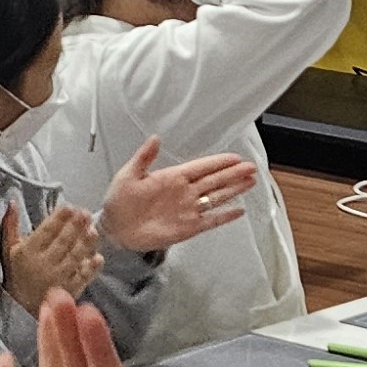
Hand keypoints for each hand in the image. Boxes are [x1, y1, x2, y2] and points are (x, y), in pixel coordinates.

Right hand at [2, 201, 101, 311]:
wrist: (20, 307)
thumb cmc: (16, 274)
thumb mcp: (8, 249)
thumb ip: (10, 225)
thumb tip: (12, 202)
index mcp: (27, 252)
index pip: (45, 231)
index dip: (58, 218)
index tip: (69, 207)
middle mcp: (42, 264)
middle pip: (63, 242)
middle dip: (75, 226)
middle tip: (86, 213)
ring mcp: (57, 278)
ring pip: (74, 257)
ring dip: (85, 243)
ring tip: (93, 230)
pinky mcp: (68, 290)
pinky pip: (82, 277)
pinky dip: (91, 268)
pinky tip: (98, 257)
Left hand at [100, 140, 258, 253]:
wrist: (115, 229)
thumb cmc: (118, 202)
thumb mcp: (127, 175)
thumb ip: (143, 157)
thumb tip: (154, 138)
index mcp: (171, 177)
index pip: (201, 167)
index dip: (218, 162)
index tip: (235, 157)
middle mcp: (184, 192)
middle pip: (214, 180)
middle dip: (233, 173)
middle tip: (251, 167)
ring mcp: (187, 210)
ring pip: (216, 197)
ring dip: (234, 190)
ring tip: (251, 182)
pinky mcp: (187, 227)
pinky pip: (210, 220)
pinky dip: (225, 216)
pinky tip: (239, 210)